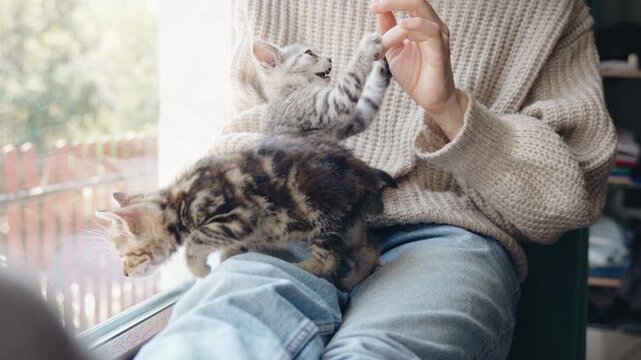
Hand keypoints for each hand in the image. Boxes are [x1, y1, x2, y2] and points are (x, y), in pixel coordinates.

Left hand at [370, 0, 466, 138]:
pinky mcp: (441, 49)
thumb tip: (378, 9)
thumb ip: (388, 29)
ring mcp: (438, 36)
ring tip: (382, 46)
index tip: (371, 6)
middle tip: (373, 6)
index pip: (408, 2)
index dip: (390, 2)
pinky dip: (416, 25)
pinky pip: (431, 31)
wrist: (430, 99)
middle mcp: (432, 25)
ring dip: (394, 29)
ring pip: (418, 14)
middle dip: (393, 1)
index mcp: (421, 23)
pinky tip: (403, 26)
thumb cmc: (414, 75)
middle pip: (416, 1)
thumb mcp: (394, 50)